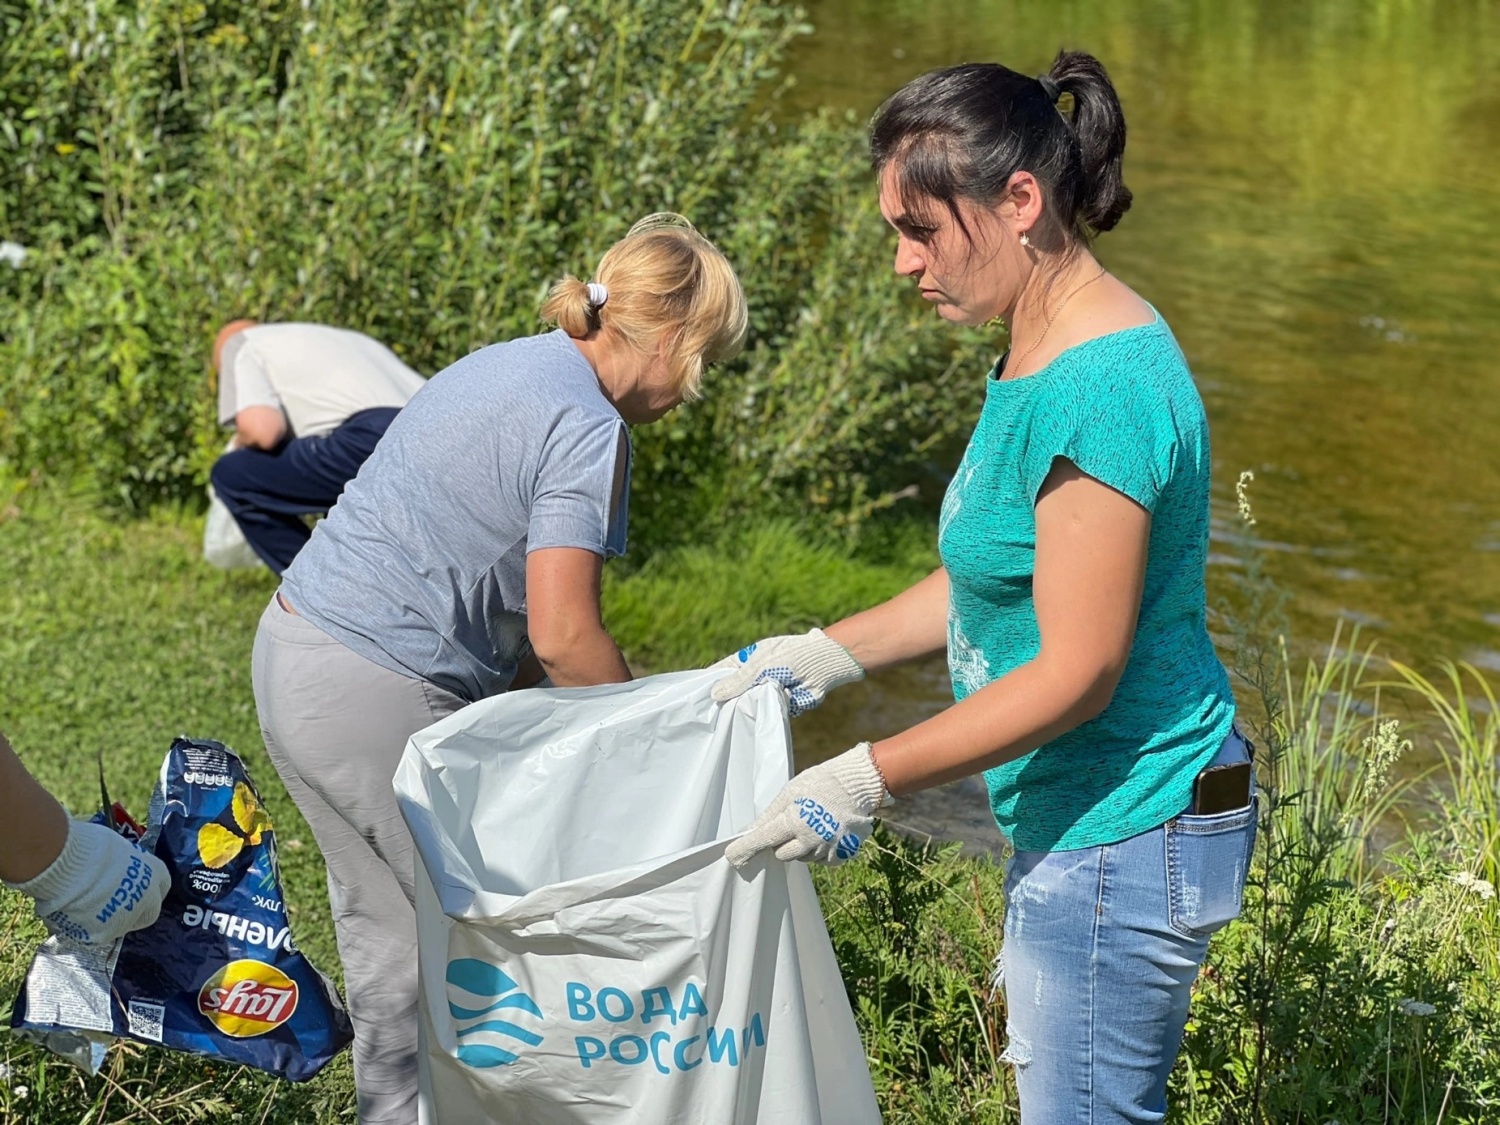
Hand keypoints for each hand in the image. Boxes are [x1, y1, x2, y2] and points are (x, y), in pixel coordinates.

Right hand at [4, 820, 169, 944]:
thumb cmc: (92, 847)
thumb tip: (117, 867)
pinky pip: (99, 933)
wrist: (71, 867)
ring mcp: (127, 919)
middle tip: (115, 905)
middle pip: (150, 912)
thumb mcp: (119, 849)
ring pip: (123, 925)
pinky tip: (75, 916)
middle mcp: (148, 899)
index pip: (162, 885)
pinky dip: (89, 927)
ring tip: (88, 909)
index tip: (136, 888)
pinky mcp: (104, 934)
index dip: (149, 888)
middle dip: (137, 911)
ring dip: (111, 920)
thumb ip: (125, 864)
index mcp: (156, 873)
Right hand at [710, 628, 862, 716]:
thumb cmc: (792, 656)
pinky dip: (763, 716)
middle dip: (726, 703)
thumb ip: (738, 681)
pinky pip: (766, 714)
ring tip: (728, 723)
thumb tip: (713, 694)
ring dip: (745, 712)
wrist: (825, 665)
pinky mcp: (781, 705)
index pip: (722, 672)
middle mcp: (755, 677)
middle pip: (734, 693)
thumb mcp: (761, 666)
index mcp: (747, 660)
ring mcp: (768, 691)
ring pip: (749, 706)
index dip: (710, 683)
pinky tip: (753, 722)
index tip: (695, 698)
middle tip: (708, 718)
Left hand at [725, 744, 890, 866]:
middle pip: (781, 854)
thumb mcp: (791, 792)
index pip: (763, 840)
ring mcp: (827, 850)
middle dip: (781, 842)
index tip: (731, 857)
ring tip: (813, 824)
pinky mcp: (841, 856)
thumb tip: (748, 831)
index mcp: (796, 821)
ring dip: (801, 846)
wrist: (856, 786)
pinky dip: (818, 852)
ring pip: (801, 858)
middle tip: (792, 823)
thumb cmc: (819, 784)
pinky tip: (825, 833)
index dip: (745, 849)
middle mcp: (811, 840)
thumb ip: (769, 815)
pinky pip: (819, 862)